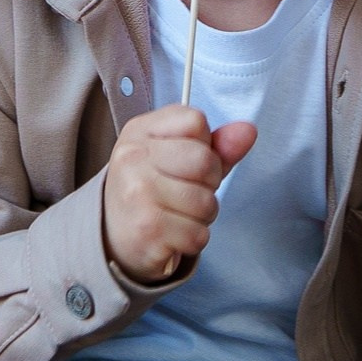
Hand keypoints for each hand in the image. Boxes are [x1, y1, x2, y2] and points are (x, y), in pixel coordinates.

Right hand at [101, 104, 256, 285]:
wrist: (113, 236)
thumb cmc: (151, 190)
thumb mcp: (177, 157)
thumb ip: (216, 145)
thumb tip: (248, 131)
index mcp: (139, 131)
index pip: (195, 121)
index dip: (204, 145)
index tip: (184, 161)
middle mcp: (132, 158)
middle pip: (205, 161)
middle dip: (208, 183)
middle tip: (185, 192)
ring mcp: (138, 193)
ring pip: (206, 202)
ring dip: (202, 216)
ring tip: (177, 214)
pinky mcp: (147, 229)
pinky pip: (199, 235)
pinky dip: (193, 239)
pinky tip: (173, 234)